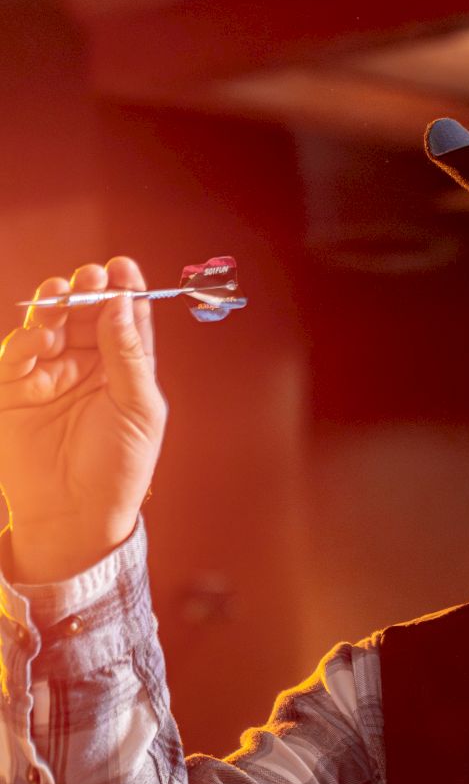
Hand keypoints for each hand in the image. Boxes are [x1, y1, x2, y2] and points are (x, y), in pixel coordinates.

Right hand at [0, 258, 166, 580]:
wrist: (76, 515)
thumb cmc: (119, 466)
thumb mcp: (138, 409)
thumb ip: (129, 356)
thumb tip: (122, 304)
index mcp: (124, 370)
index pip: (125, 321)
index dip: (124, 292)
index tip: (123, 267)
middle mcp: (86, 366)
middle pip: (86, 316)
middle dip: (87, 293)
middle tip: (90, 276)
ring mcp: (49, 374)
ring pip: (50, 327)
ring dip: (56, 307)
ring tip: (63, 293)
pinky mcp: (14, 388)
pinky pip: (19, 354)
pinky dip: (28, 338)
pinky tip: (42, 330)